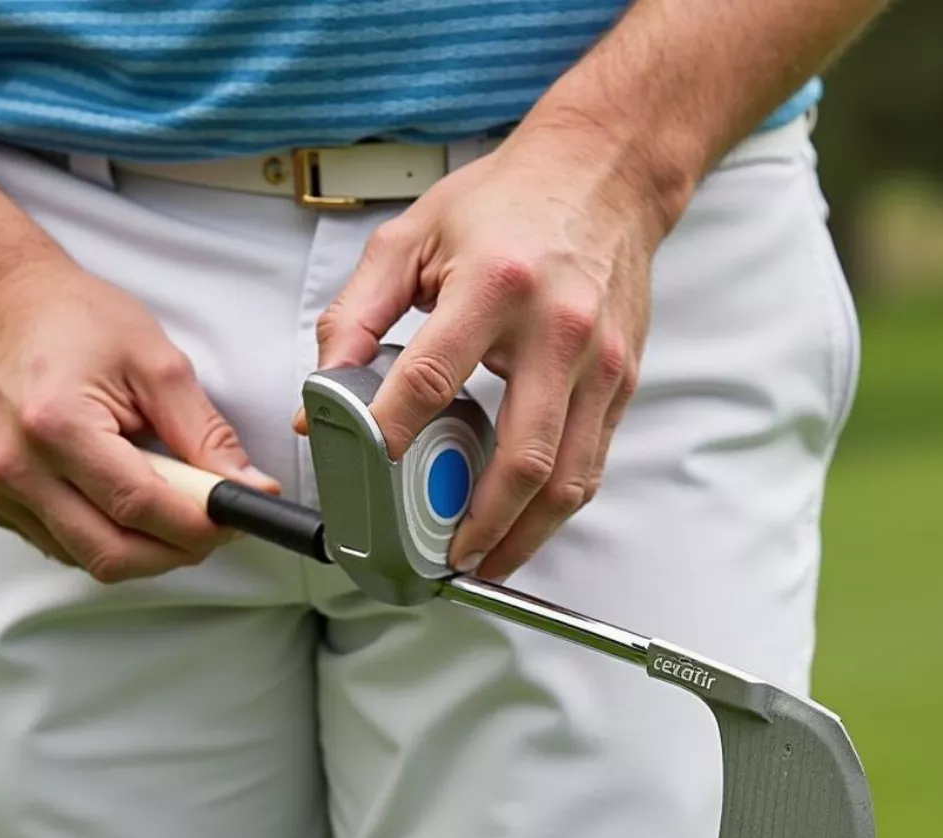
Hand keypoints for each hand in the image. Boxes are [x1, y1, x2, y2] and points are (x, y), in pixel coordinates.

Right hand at [0, 251, 278, 581]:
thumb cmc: (71, 320)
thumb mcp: (157, 363)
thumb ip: (206, 434)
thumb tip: (246, 487)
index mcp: (56, 425)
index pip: (140, 507)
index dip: (198, 525)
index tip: (233, 519)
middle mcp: (16, 467)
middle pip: (114, 554)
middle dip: (176, 549)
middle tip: (209, 521)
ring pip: (92, 561)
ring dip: (144, 548)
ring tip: (166, 499)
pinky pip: (65, 548)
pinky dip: (108, 537)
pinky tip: (122, 499)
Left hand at [308, 124, 669, 580]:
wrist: (607, 171)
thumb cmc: (508, 201)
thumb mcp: (410, 237)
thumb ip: (354, 316)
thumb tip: (320, 397)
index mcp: (495, 286)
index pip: (431, 381)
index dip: (389, 435)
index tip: (364, 473)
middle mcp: (557, 330)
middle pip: (519, 458)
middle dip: (477, 524)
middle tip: (442, 557)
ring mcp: (600, 362)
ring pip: (566, 478)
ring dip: (524, 534)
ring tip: (485, 561)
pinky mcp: (622, 379)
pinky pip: (591, 462)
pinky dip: (555, 506)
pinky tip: (523, 524)